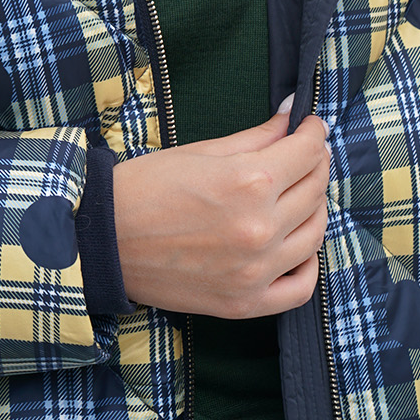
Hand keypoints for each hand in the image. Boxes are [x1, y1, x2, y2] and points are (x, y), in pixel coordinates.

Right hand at [111, 110, 329, 317]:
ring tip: (299, 194)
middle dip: (315, 164)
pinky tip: (297, 246)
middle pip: (315, 190)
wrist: (105, 238)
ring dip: (315, 207)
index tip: (310, 126)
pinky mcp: (246, 302)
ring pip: (315, 235)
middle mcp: (260, 227)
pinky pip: (300, 289)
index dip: (313, 133)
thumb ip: (255, 137)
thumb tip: (290, 117)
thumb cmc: (147, 186)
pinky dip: (308, 265)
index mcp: (248, 181)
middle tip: (304, 153)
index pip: (306, 152)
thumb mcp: (202, 151)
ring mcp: (256, 270)